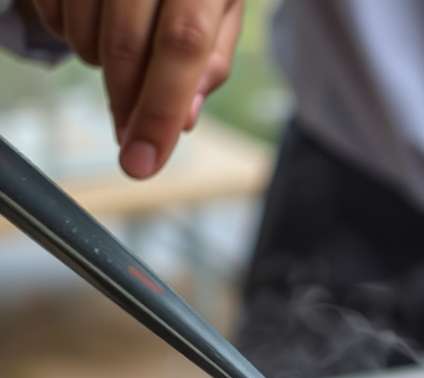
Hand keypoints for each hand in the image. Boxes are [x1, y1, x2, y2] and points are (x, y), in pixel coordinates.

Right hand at [26, 0, 243, 178]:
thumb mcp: (221, 3)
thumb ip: (210, 58)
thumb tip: (185, 118)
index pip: (184, 44)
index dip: (161, 110)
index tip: (143, 164)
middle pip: (126, 44)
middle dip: (127, 105)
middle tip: (132, 137)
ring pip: (83, 31)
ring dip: (99, 63)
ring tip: (123, 47)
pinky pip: (50, 11)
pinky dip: (67, 30)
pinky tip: (92, 17)